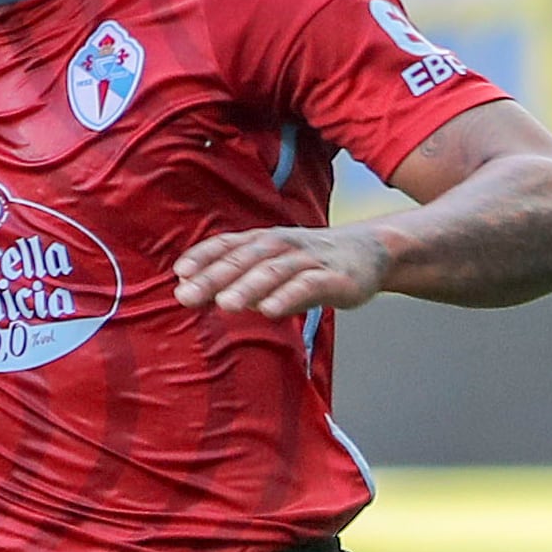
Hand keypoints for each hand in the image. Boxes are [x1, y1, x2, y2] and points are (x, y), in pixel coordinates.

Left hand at [173, 223, 388, 316]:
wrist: (371, 251)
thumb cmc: (311, 263)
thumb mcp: (273, 265)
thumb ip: (236, 278)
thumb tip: (191, 292)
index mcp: (265, 240)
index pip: (230, 245)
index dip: (205, 256)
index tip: (180, 273)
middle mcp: (284, 245)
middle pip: (245, 259)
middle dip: (215, 276)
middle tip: (188, 295)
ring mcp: (310, 260)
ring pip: (274, 271)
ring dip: (248, 286)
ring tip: (225, 304)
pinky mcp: (335, 278)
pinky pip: (308, 286)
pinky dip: (288, 296)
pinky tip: (269, 311)